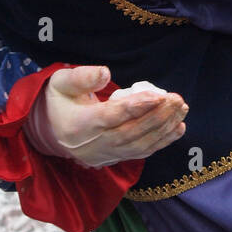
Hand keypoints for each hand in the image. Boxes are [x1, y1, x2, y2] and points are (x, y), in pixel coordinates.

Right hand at [42, 66, 186, 166]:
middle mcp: (91, 145)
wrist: (49, 130)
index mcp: (76, 125)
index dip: (137, 107)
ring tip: (181, 110)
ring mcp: (103, 156)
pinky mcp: (113, 159)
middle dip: (157, 117)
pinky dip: (161, 142)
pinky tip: (178, 128)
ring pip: (139, 146)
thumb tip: (105, 72)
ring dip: (164, 129)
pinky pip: (140, 153)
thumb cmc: (58, 100)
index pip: (111, 117)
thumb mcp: (60, 81)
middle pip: (130, 133)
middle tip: (177, 99)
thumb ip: (82, 77)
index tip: (160, 95)